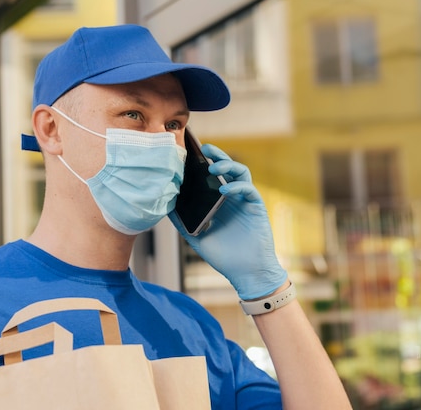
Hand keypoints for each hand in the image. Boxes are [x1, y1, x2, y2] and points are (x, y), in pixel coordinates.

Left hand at [169, 144, 287, 299]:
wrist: (246, 273)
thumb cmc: (223, 256)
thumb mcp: (195, 237)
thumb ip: (182, 221)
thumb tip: (164, 205)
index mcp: (218, 202)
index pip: (211, 176)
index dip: (203, 163)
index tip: (190, 153)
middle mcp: (232, 198)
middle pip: (226, 169)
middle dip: (217, 155)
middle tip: (205, 148)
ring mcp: (245, 201)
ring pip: (240, 173)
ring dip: (227, 165)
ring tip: (213, 166)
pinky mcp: (256, 207)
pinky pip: (248, 189)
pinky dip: (237, 186)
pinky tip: (224, 190)